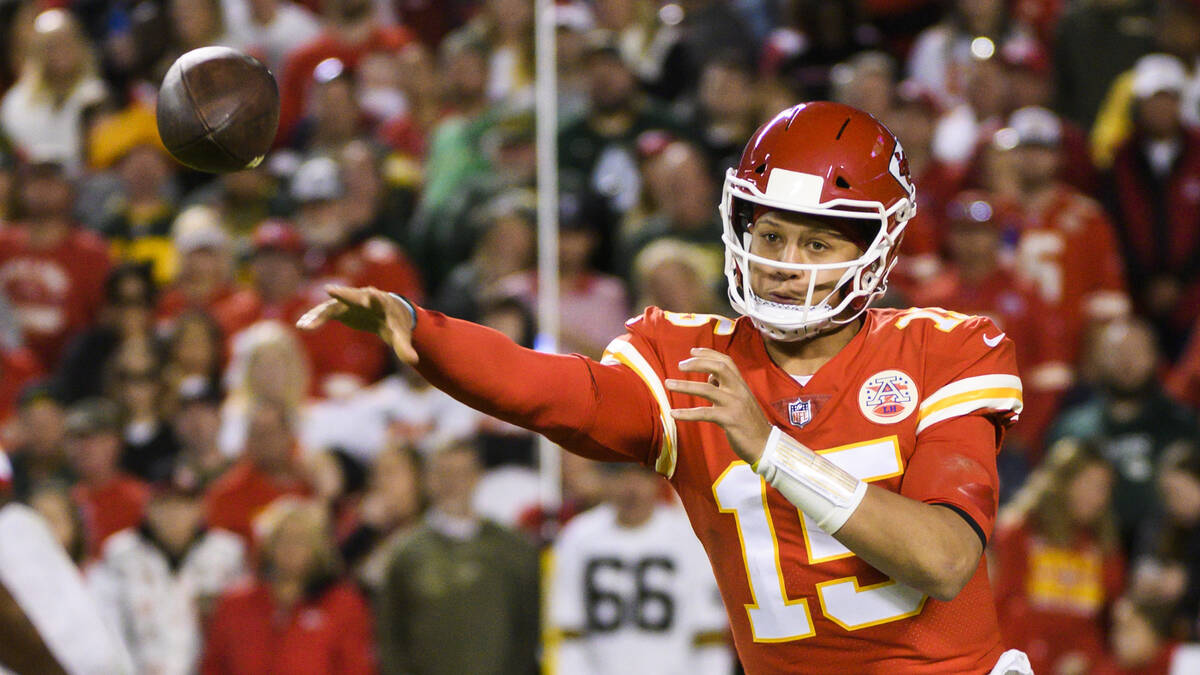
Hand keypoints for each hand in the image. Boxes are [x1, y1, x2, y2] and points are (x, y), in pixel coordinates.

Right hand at [296, 284, 418, 364]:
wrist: (387, 312)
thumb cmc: (396, 323)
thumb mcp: (401, 335)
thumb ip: (405, 347)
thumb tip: (415, 362)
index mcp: (381, 303)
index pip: (377, 299)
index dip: (373, 298)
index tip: (369, 295)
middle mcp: (363, 298)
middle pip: (352, 295)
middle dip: (343, 294)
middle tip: (330, 290)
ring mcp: (348, 301)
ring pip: (332, 306)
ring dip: (318, 314)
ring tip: (304, 325)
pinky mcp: (339, 308)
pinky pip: (324, 312)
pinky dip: (314, 318)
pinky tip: (301, 325)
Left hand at [665, 347, 771, 463]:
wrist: (765, 444)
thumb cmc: (749, 422)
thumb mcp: (739, 400)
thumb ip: (725, 387)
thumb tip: (710, 376)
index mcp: (741, 385)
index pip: (726, 361)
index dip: (709, 354)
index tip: (692, 351)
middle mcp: (739, 391)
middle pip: (719, 368)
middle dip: (698, 363)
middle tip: (680, 365)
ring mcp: (735, 404)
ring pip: (707, 389)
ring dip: (685, 385)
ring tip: (668, 384)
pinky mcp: (730, 420)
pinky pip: (704, 413)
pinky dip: (687, 413)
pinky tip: (673, 413)